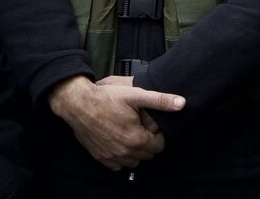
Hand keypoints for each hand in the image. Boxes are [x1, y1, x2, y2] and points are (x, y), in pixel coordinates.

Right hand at [48, 76, 184, 169]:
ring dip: (136, 151)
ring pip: (133, 161)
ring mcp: (111, 156)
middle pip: (147, 155)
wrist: (77, 104)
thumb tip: (182, 104)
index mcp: (136, 139)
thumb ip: (160, 101)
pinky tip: (119, 141)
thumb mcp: (136, 95)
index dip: (158, 134)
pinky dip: (122, 157)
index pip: (159, 146)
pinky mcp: (100, 157)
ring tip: (131, 133)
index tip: (151, 125)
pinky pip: (117, 165)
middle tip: (141, 126)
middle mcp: (124, 153)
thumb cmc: (106, 98)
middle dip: (149, 142)